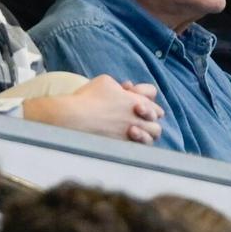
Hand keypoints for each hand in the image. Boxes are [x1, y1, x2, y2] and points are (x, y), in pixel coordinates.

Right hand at [24, 75, 163, 142]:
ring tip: (133, 129)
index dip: (142, 92)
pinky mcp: (124, 148)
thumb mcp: (106, 82)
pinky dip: (137, 144)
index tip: (128, 93)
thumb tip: (127, 89)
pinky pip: (140, 149)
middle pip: (157, 116)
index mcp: (136, 99)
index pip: (151, 93)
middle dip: (148, 113)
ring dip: (146, 131)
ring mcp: (133, 135)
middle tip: (135, 113)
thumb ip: (120, 86)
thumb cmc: (87, 98)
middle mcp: (139, 118)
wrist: (73, 119)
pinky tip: (126, 139)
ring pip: (152, 136)